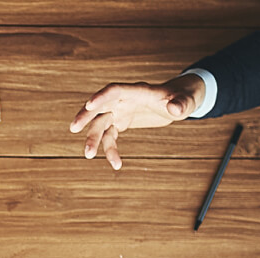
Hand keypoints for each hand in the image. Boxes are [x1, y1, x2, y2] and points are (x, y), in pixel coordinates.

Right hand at [70, 75, 205, 169]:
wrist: (179, 100)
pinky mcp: (120, 122)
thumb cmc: (183, 97)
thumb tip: (174, 110)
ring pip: (100, 125)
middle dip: (85, 117)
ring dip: (93, 139)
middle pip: (99, 107)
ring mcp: (120, 111)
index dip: (102, 96)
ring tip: (88, 155)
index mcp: (137, 91)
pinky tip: (116, 164)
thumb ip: (180, 104)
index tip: (89, 105)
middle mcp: (124, 100)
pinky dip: (110, 150)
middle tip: (73, 128)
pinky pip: (110, 137)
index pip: (115, 90)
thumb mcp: (186, 101)